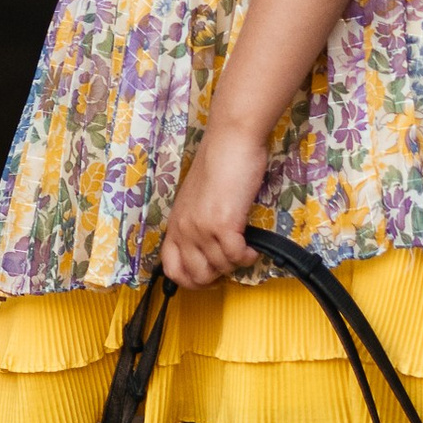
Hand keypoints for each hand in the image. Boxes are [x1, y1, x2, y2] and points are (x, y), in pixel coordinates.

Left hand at [162, 127, 266, 288]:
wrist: (230, 142)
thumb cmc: (218, 164)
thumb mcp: (197, 198)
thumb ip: (196, 222)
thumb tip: (206, 247)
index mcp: (176, 222)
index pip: (170, 268)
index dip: (189, 280)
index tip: (208, 276)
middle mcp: (185, 228)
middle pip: (195, 275)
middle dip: (217, 276)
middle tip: (230, 264)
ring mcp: (202, 228)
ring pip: (220, 267)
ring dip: (236, 263)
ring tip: (244, 248)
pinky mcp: (224, 224)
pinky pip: (237, 257)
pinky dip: (248, 256)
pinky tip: (252, 245)